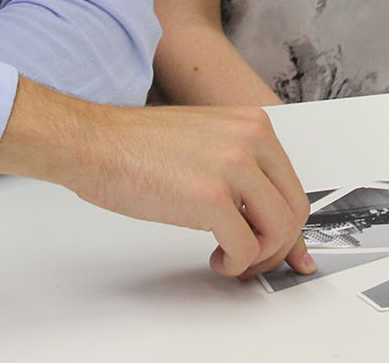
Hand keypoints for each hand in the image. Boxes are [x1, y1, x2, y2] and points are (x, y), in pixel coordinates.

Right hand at [0, 81, 313, 278]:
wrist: (95, 143)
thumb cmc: (138, 148)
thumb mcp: (208, 144)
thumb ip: (244, 170)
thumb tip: (269, 215)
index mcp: (254, 125)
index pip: (293, 184)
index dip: (290, 226)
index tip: (288, 251)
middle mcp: (252, 141)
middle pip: (294, 210)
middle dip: (278, 246)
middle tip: (253, 261)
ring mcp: (234, 168)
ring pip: (278, 231)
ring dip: (258, 257)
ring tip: (230, 258)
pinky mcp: (212, 198)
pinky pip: (247, 247)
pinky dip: (236, 264)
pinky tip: (216, 257)